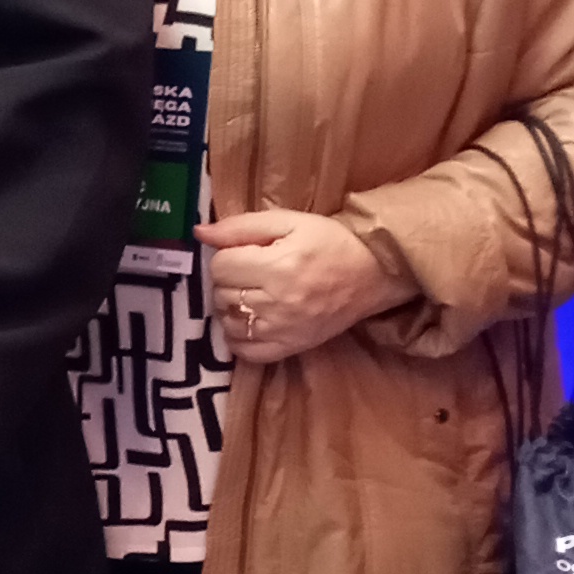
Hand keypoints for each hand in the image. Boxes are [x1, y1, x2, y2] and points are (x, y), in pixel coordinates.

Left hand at [197, 209, 392, 365]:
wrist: (374, 273)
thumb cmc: (331, 241)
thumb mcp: (289, 221)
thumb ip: (240, 226)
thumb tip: (199, 233)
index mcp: (278, 266)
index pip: (220, 267)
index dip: (226, 256)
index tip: (244, 253)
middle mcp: (278, 303)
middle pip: (221, 295)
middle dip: (228, 281)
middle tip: (250, 272)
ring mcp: (283, 330)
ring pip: (228, 323)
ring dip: (231, 308)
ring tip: (251, 295)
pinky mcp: (290, 348)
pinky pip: (245, 352)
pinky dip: (239, 337)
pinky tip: (250, 321)